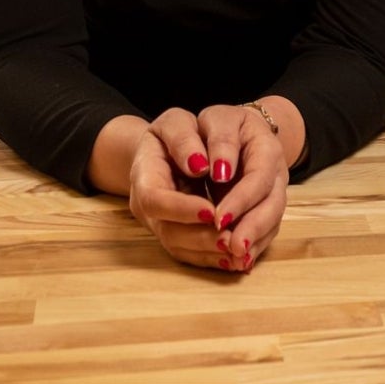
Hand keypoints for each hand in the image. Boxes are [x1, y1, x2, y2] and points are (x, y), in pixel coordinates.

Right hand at [125, 108, 228, 268]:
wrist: (169, 150)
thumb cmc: (175, 133)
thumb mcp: (175, 122)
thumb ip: (183, 138)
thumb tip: (198, 164)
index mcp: (144, 175)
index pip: (155, 200)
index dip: (182, 209)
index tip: (212, 212)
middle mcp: (148, 208)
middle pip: (169, 233)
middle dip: (202, 239)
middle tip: (233, 240)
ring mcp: (161, 225)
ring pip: (181, 249)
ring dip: (211, 253)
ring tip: (241, 252)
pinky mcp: (177, 236)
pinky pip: (193, 255)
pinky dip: (215, 258)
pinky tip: (238, 260)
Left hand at [195, 104, 290, 272]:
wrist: (234, 132)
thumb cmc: (218, 126)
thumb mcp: (217, 120)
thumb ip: (220, 140)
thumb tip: (219, 171)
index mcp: (266, 146)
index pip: (258, 177)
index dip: (241, 199)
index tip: (218, 218)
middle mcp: (276, 173)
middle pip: (273, 203)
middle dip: (253, 227)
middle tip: (231, 247)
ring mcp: (274, 192)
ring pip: (273, 221)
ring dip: (255, 241)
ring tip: (237, 260)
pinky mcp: (266, 208)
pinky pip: (266, 231)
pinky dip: (254, 247)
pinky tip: (240, 262)